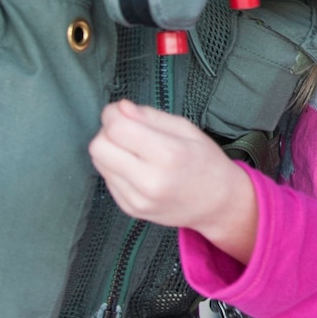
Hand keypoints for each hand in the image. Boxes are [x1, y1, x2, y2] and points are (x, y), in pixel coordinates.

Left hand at [89, 101, 258, 263]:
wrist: (218, 204)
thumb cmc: (206, 161)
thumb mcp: (186, 129)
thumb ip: (150, 116)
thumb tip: (120, 108)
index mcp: (168, 155)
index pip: (117, 129)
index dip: (112, 114)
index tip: (120, 111)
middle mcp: (149, 181)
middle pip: (99, 147)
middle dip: (107, 131)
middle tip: (126, 130)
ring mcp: (137, 199)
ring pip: (98, 163)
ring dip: (110, 150)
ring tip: (132, 149)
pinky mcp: (129, 208)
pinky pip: (107, 179)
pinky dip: (115, 167)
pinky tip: (135, 167)